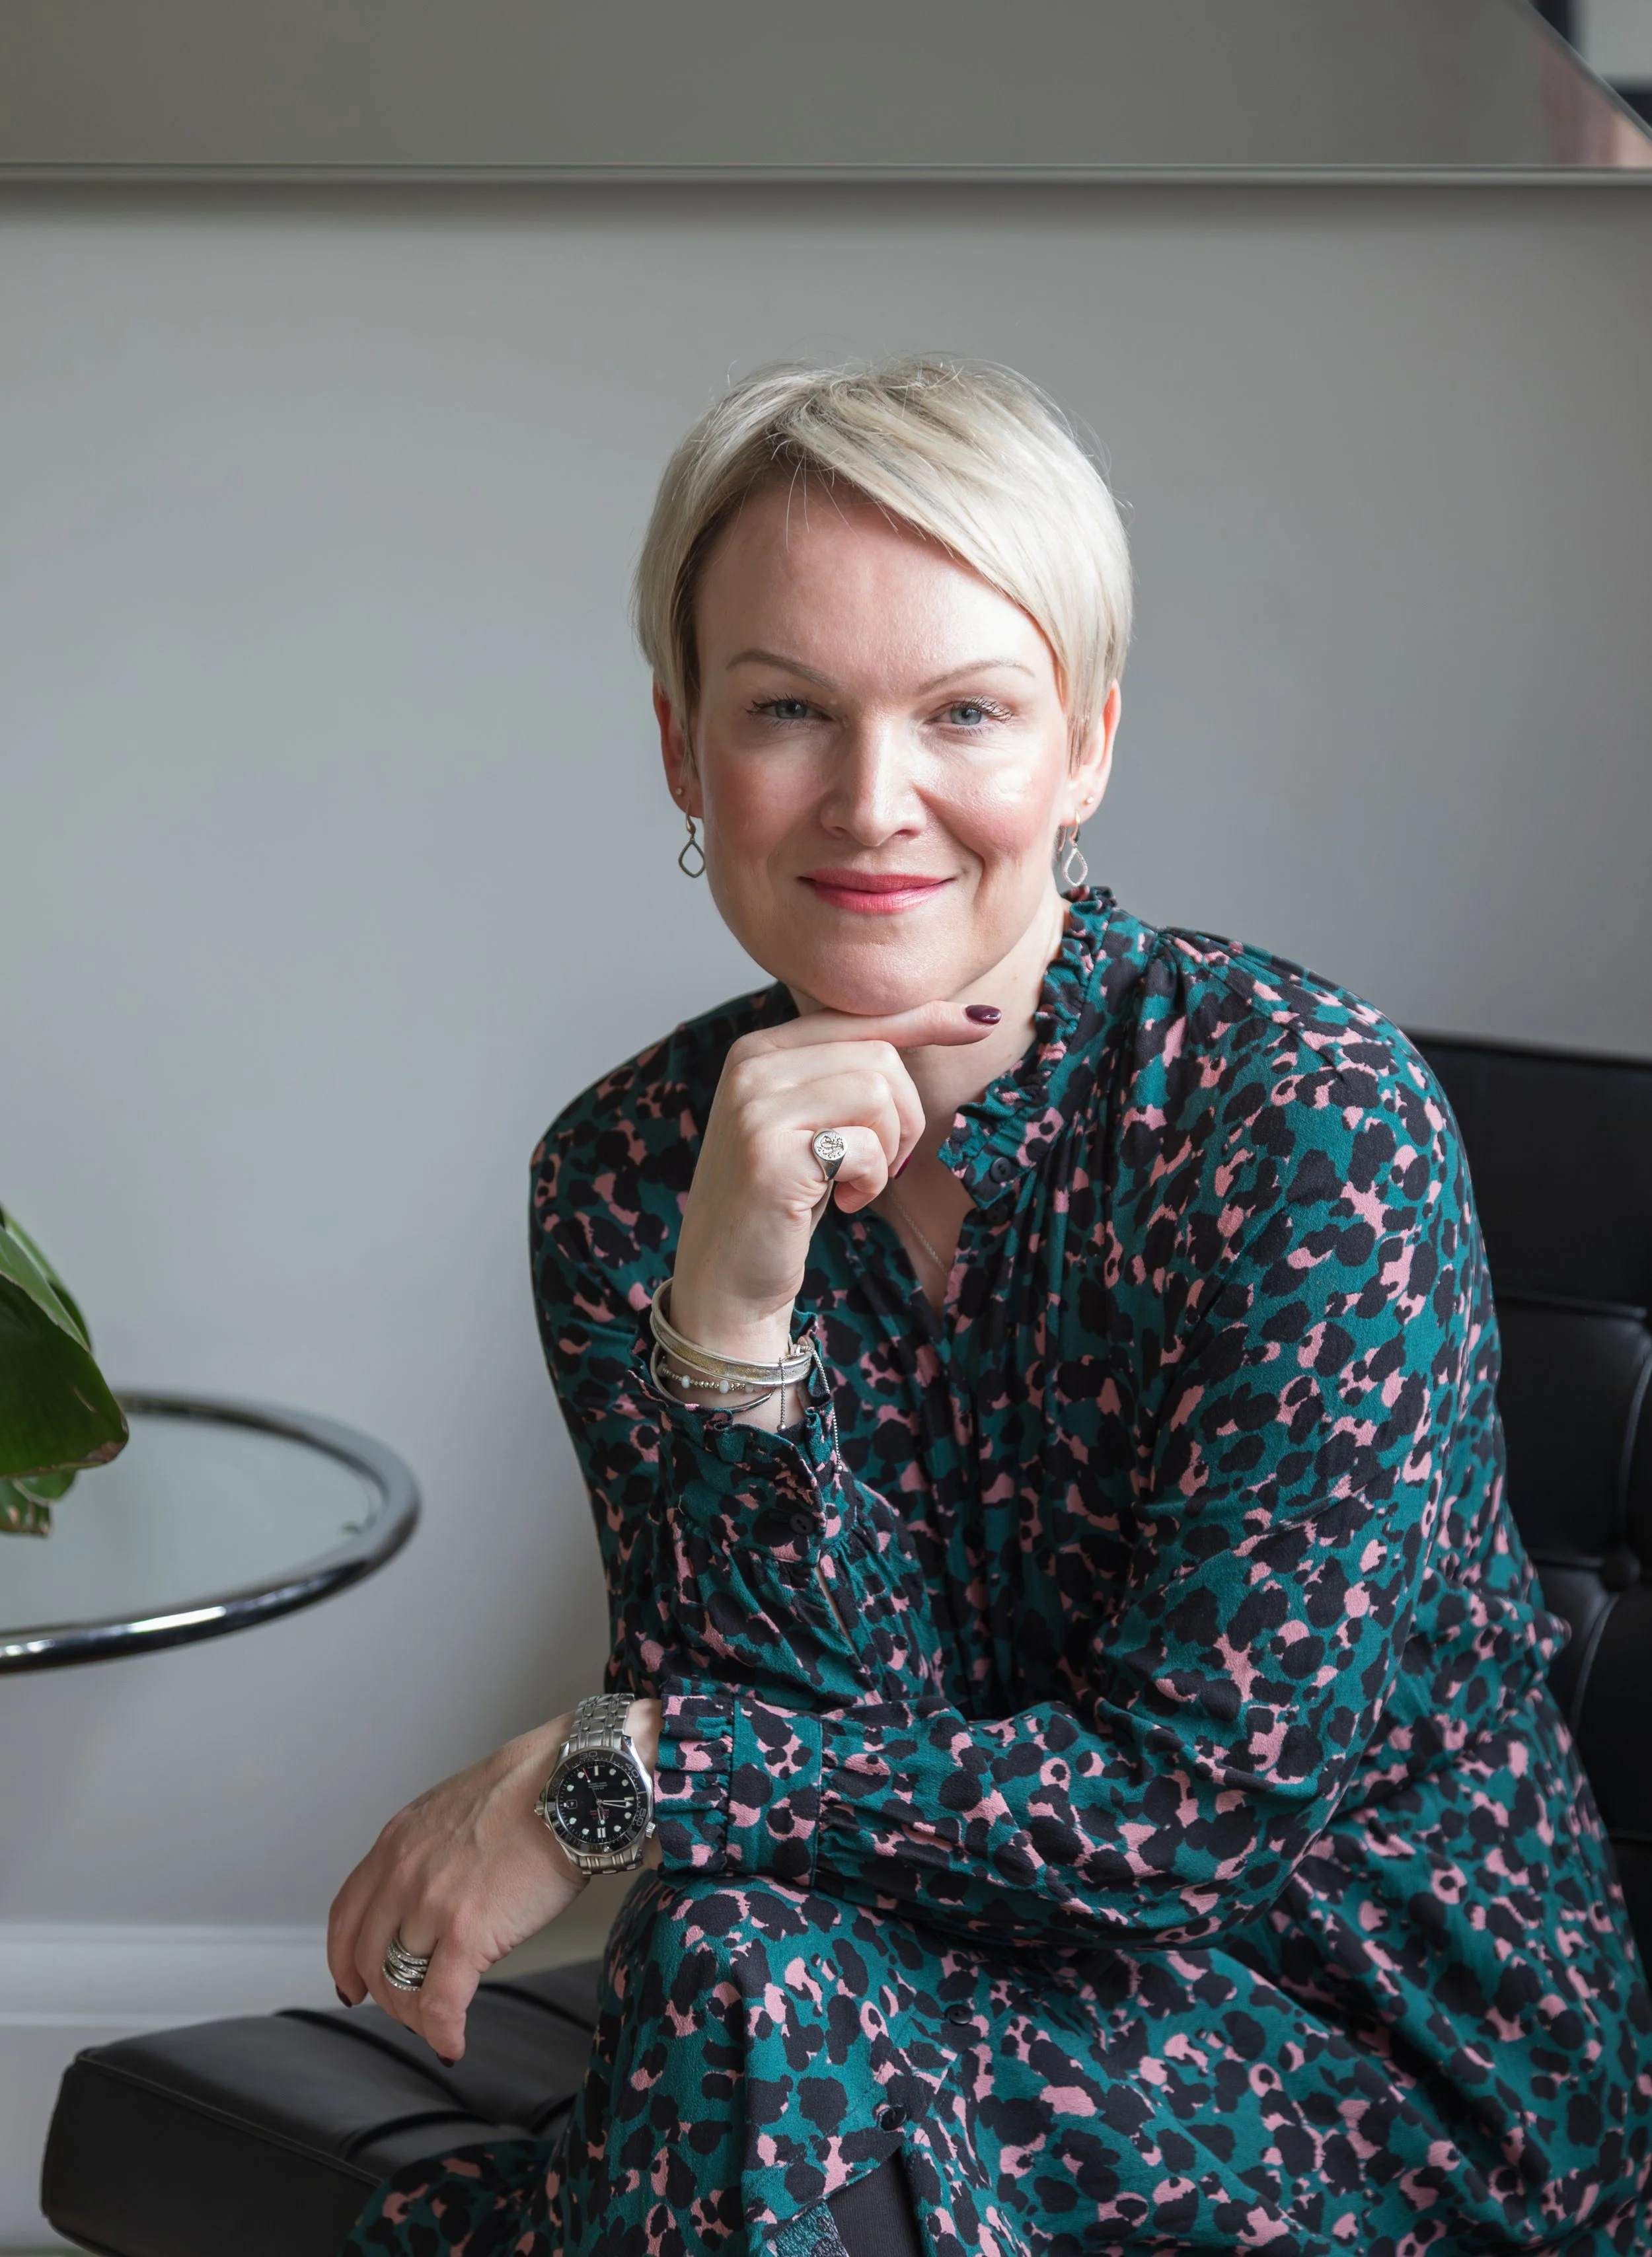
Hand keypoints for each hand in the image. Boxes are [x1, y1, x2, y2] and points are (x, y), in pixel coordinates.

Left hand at [327, 1698, 659, 2061]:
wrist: (571, 1784)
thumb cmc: (533, 1790)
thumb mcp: (455, 1809)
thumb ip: (430, 1852)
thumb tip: (435, 1894)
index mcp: (396, 1842)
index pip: (347, 1915)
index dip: (343, 1960)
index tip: (351, 1984)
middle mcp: (402, 1874)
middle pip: (368, 1958)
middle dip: (385, 1996)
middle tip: (409, 2012)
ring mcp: (430, 1906)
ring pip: (400, 1986)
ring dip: (416, 2016)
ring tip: (438, 2025)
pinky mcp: (467, 1935)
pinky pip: (439, 2005)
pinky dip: (442, 2033)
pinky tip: (454, 2043)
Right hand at [670, 1001, 996, 1364]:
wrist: (725, 1280)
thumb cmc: (781, 1202)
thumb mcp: (812, 1122)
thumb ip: (848, 1071)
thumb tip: (954, 1019)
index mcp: (759, 1050)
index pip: (858, 1015)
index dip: (925, 1018)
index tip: (983, 1020)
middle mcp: (751, 1066)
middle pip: (879, 1055)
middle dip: (906, 1116)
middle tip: (883, 1164)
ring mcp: (756, 1107)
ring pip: (878, 1093)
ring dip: (889, 1148)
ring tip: (857, 1183)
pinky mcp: (770, 1153)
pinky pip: (866, 1145)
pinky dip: (873, 1181)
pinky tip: (844, 1203)